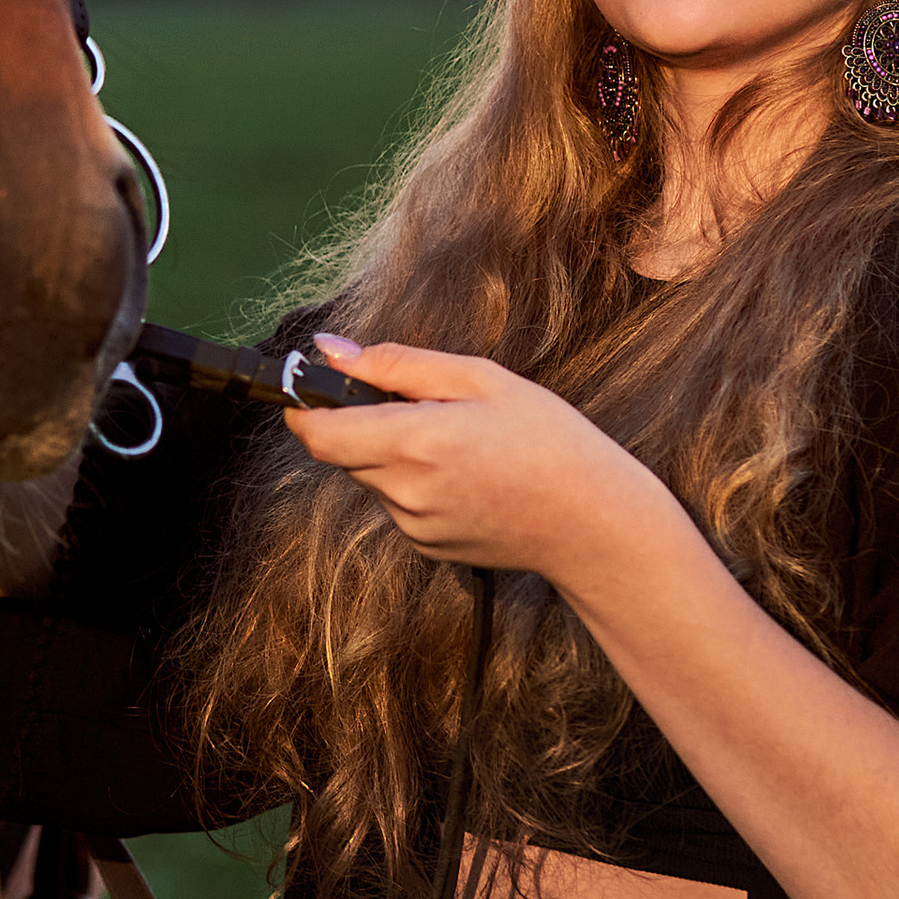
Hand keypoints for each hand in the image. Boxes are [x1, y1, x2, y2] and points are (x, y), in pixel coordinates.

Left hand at [282, 337, 689, 602]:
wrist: (595, 523)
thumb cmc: (548, 440)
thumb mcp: (479, 379)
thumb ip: (396, 364)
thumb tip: (331, 352)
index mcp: (414, 443)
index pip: (318, 434)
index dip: (303, 408)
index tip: (309, 389)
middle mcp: (404, 492)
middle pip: (344, 451)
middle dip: (363, 423)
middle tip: (423, 407)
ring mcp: (413, 525)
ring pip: (372, 476)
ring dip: (393, 454)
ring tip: (459, 444)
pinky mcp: (427, 546)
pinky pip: (399, 503)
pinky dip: (416, 483)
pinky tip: (468, 477)